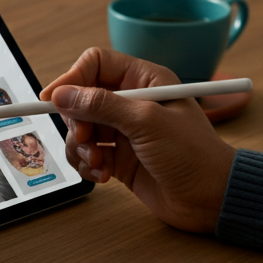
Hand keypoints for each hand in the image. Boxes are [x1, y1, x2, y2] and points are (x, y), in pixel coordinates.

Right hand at [40, 47, 235, 231]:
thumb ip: (102, 105)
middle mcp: (131, 102)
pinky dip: (88, 165)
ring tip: (100, 163)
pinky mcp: (118, 158)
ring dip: (81, 148)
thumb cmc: (193, 154)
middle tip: (85, 139)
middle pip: (81, 98)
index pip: (95, 64)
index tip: (51, 98)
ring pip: (79, 129)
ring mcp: (123, 131)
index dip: (71, 78)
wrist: (211, 199)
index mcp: (144, 80)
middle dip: (76, 120)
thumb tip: (62, 94)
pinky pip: (86, 154)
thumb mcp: (147, 122)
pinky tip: (104, 176)